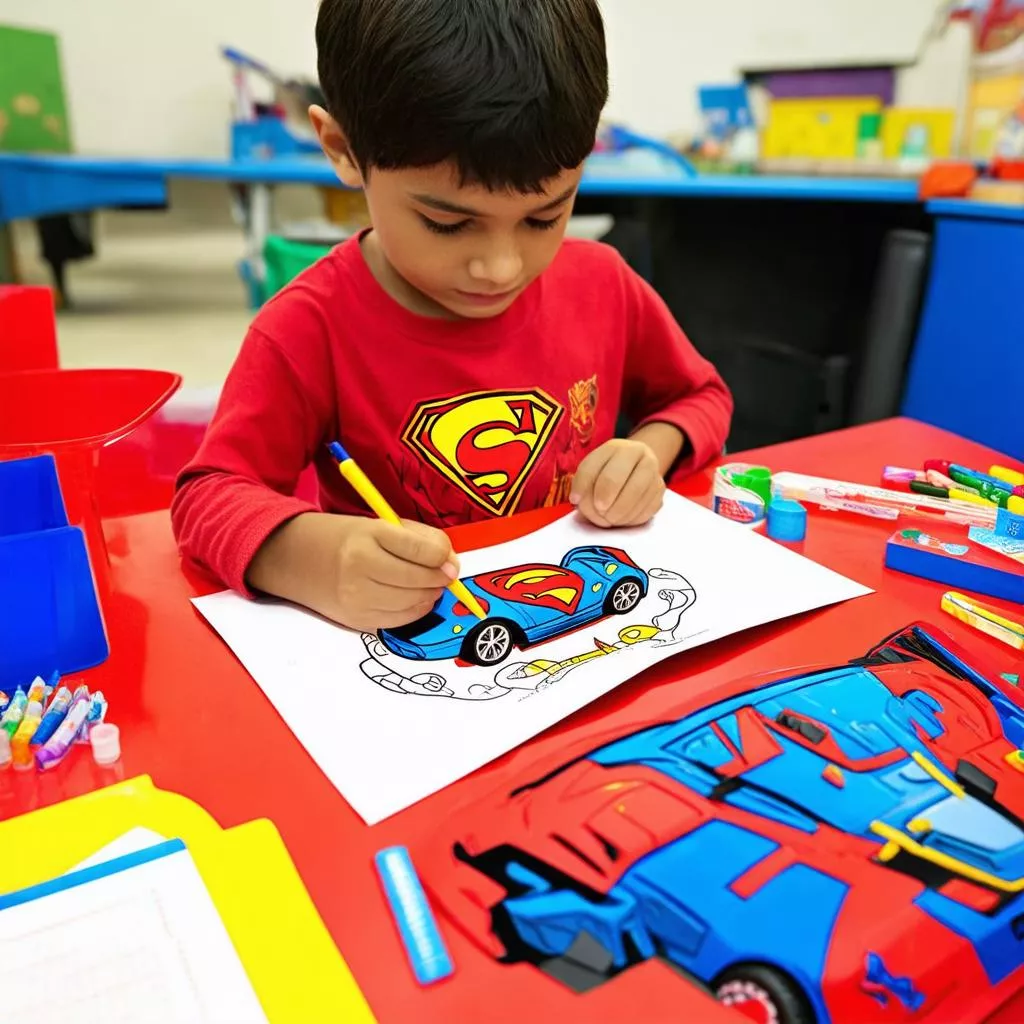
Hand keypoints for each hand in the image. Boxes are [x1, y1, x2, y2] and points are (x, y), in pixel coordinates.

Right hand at [247, 513, 457, 630]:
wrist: (299, 559)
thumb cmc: (349, 539)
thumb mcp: (382, 525)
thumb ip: (421, 540)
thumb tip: (452, 564)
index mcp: (369, 535)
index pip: (422, 551)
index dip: (443, 557)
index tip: (449, 560)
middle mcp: (360, 567)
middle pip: (419, 580)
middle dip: (440, 579)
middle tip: (445, 574)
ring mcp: (357, 597)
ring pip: (413, 603)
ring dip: (431, 596)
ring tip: (430, 585)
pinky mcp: (356, 620)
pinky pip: (400, 621)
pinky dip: (416, 611)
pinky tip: (415, 599)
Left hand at [570, 439, 665, 527]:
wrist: (636, 469)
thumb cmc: (606, 471)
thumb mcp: (592, 470)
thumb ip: (582, 482)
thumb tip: (577, 499)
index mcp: (616, 447)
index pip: (594, 468)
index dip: (584, 488)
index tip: (576, 501)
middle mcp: (639, 455)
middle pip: (615, 480)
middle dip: (603, 501)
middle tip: (598, 511)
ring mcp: (654, 472)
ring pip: (633, 498)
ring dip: (617, 515)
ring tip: (608, 518)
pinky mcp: (661, 491)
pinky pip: (645, 510)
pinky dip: (631, 519)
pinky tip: (622, 518)